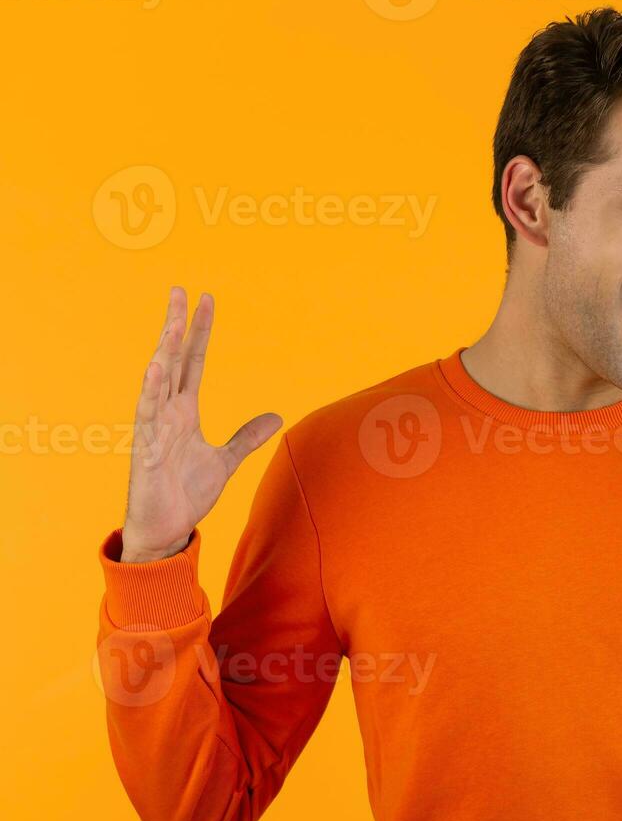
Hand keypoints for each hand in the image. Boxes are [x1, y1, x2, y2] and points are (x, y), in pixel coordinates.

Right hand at [119, 288, 281, 562]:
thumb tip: (276, 417)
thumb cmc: (185, 493)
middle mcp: (166, 413)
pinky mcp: (147, 450)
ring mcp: (154, 430)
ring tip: (173, 321)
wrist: (166, 529)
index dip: (199, 332)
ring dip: (165, 351)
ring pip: (158, 382)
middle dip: (176, 327)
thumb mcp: (226, 460)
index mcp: (183, 412)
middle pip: (172, 361)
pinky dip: (151, 392)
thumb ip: (247, 436)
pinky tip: (154, 368)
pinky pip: (148, 416)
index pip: (192, 362)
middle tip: (180, 291)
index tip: (205, 301)